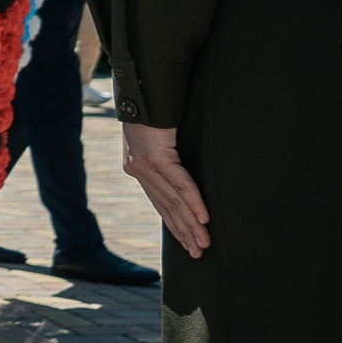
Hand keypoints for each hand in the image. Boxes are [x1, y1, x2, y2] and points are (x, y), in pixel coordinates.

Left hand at [121, 122, 209, 257]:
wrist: (142, 89)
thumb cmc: (154, 111)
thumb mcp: (158, 138)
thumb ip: (165, 157)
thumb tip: (180, 168)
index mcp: (137, 169)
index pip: (159, 203)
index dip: (174, 224)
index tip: (187, 243)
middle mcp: (138, 170)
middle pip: (166, 207)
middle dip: (184, 232)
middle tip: (199, 252)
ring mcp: (145, 165)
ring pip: (173, 200)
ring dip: (191, 224)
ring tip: (204, 242)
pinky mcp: (156, 156)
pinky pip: (179, 183)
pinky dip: (193, 201)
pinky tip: (203, 218)